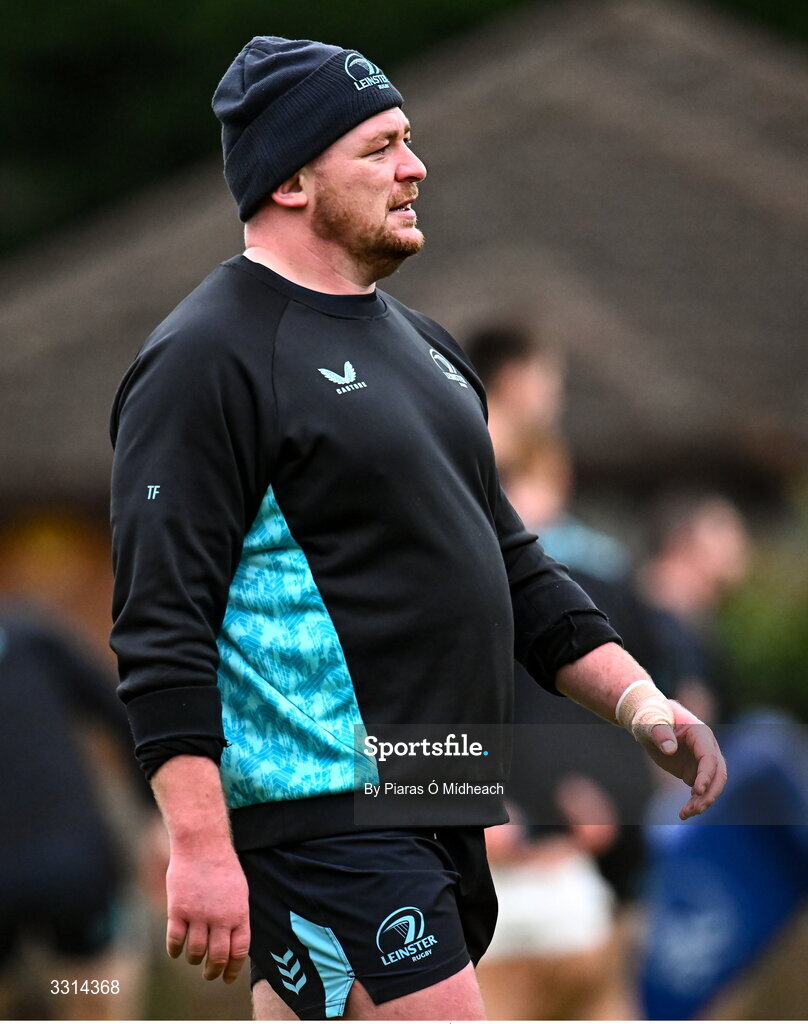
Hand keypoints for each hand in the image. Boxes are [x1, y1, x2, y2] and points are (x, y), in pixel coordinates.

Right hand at [165, 841, 250, 982]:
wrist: (202, 844)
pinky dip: (175, 950)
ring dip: (194, 959)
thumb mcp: (239, 891)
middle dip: (213, 971)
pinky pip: (175, 940)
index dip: (233, 969)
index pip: (239, 951)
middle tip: (209, 974)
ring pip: (195, 952)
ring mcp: (198, 915)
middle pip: (217, 957)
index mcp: (238, 913)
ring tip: (194, 957)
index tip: (227, 978)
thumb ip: (237, 917)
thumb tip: (235, 942)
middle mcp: (220, 918)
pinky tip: (176, 949)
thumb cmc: (222, 866)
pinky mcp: (177, 910)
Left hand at [641, 701, 726, 819]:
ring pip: (711, 784)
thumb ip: (659, 731)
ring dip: (702, 801)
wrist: (648, 720)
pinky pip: (700, 790)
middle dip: (710, 793)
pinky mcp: (694, 771)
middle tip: (696, 810)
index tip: (697, 791)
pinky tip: (684, 812)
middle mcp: (707, 748)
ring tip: (685, 814)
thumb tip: (669, 748)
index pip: (709, 757)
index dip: (706, 774)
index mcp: (700, 733)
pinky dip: (695, 802)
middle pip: (718, 773)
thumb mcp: (650, 720)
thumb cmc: (650, 716)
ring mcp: (701, 761)